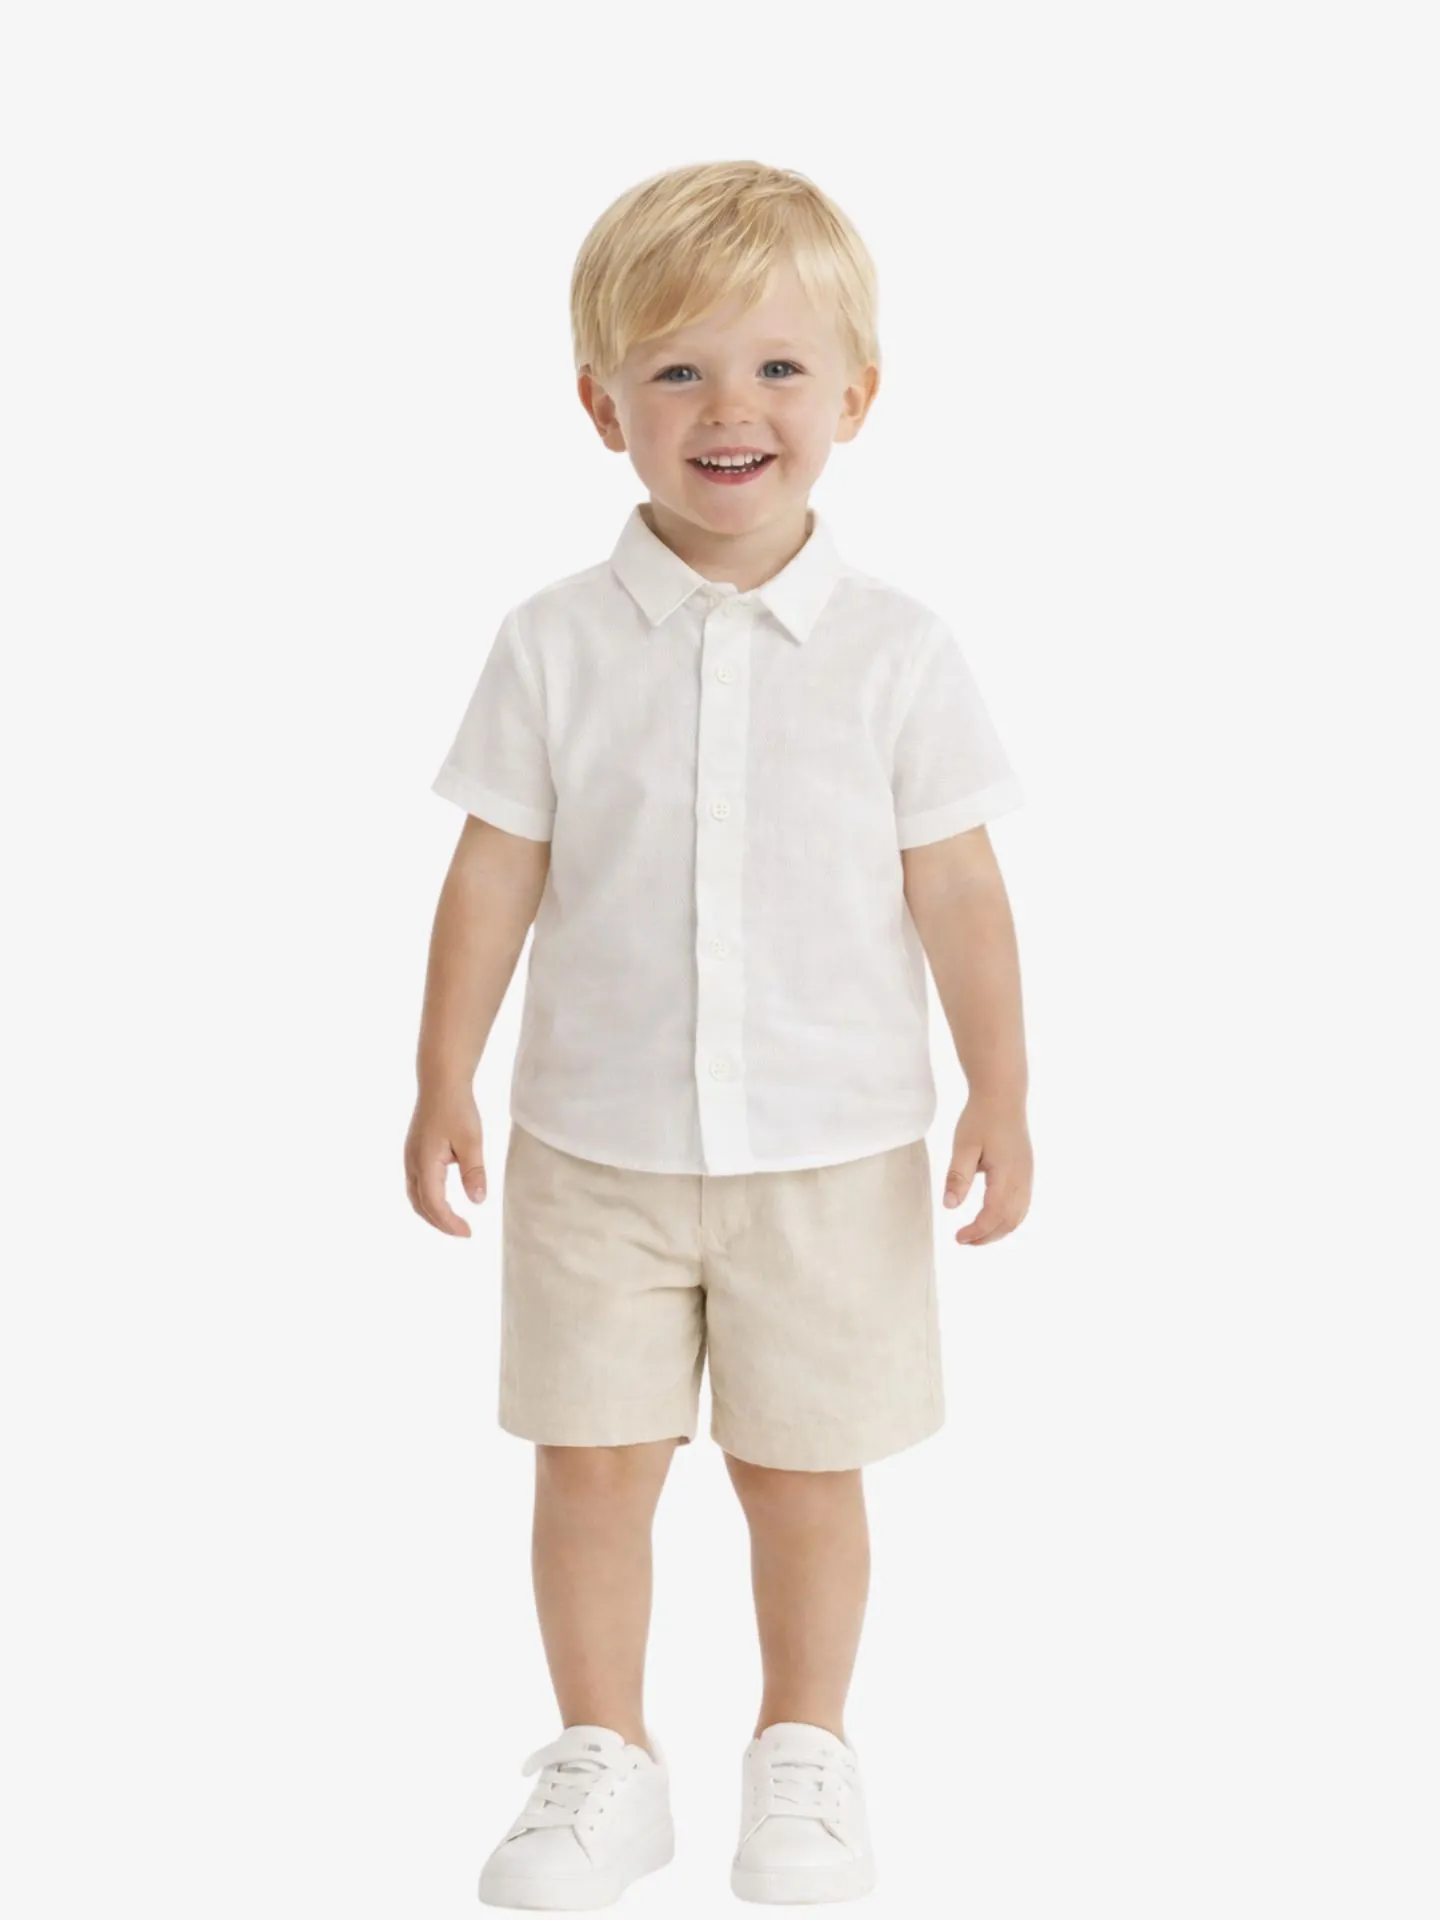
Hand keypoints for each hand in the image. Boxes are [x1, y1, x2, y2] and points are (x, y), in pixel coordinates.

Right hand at [404, 1091, 486, 1236]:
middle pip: (420, 1205)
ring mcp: (410, 1157)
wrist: (440, 1082)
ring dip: (432, 1213)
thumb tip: (477, 1201)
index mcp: (424, 1163)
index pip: (434, 1204)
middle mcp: (412, 1163)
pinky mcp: (413, 1152)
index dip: (450, 1223)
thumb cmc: (457, 1108)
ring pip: (415, 1196)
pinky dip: (427, 1199)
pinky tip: (442, 1199)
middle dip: (440, 1223)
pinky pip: (416, 1184)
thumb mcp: (471, 1140)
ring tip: (453, 1221)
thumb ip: (473, 1171)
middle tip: (463, 1232)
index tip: (468, 1233)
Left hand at [942, 1099, 1031, 1245]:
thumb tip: (950, 1206)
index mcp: (1007, 1174)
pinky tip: (991, 1219)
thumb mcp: (963, 1146)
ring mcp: (1027, 1176)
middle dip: (987, 1236)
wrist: (1003, 1096)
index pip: (994, 1214)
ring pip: (1018, 1216)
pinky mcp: (1026, 1172)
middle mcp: (1023, 1179)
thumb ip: (958, 1176)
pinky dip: (1007, 1219)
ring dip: (998, 1230)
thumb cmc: (981, 1119)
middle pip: (1010, 1221)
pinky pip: (1022, 1205)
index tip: (957, 1238)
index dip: (977, 1231)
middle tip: (963, 1240)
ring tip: (975, 1234)